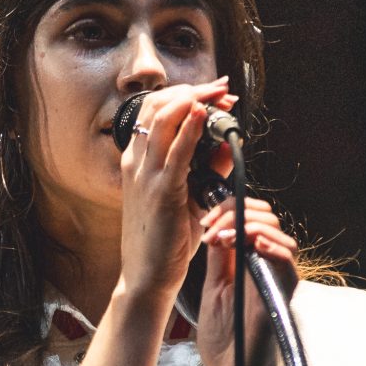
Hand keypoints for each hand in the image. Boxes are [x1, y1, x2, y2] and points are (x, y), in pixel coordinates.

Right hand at [117, 78, 236, 317]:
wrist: (147, 277)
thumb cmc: (165, 241)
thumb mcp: (190, 197)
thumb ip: (208, 169)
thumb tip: (228, 142)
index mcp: (138, 162)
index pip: (156, 111)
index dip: (187, 93)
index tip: (216, 93)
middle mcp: (137, 163)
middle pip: (158, 105)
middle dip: (194, 89)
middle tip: (222, 88)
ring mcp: (146, 176)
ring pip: (163, 118)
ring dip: (195, 100)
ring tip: (219, 96)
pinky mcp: (161, 193)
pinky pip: (176, 152)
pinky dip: (191, 128)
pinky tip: (207, 114)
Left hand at [195, 198, 299, 365]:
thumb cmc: (225, 342)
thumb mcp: (214, 291)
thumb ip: (219, 260)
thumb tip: (217, 227)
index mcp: (247, 265)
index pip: (248, 221)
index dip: (229, 211)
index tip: (206, 222)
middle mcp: (266, 269)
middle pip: (267, 221)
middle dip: (238, 212)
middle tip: (212, 226)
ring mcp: (277, 281)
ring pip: (280, 236)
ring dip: (250, 227)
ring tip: (225, 236)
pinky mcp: (283, 296)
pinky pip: (287, 263)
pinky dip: (271, 247)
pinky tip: (250, 245)